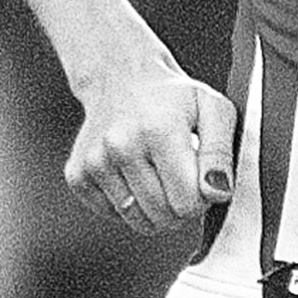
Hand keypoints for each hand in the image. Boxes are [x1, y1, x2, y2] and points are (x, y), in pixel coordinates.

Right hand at [64, 54, 236, 235]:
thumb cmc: (173, 97)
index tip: (198, 179)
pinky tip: (133, 175)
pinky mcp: (77, 174)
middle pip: (163, 216)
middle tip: (180, 178)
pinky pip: (112, 214)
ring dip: (154, 207)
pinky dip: (128, 203)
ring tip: (158, 176)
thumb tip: (217, 193)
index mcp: (158, 130)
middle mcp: (120, 146)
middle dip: (179, 206)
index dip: (201, 198)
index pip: (187, 202)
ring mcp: (94, 162)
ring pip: (138, 220)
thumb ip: (221, 154)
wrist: (122, 77)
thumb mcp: (213, 109)